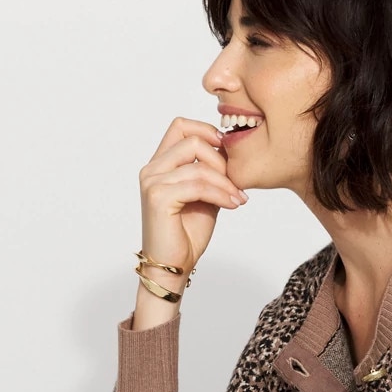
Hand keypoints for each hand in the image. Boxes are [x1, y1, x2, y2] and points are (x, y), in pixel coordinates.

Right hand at [138, 117, 247, 277]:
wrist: (174, 265)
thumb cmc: (187, 234)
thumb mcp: (204, 196)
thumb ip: (211, 174)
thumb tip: (232, 154)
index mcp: (160, 164)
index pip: (180, 126)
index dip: (207, 131)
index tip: (229, 152)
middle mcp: (152, 169)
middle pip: (191, 140)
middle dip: (221, 160)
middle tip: (237, 182)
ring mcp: (152, 182)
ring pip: (198, 166)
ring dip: (225, 182)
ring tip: (238, 198)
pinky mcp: (158, 197)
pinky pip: (198, 186)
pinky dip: (220, 194)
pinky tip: (232, 204)